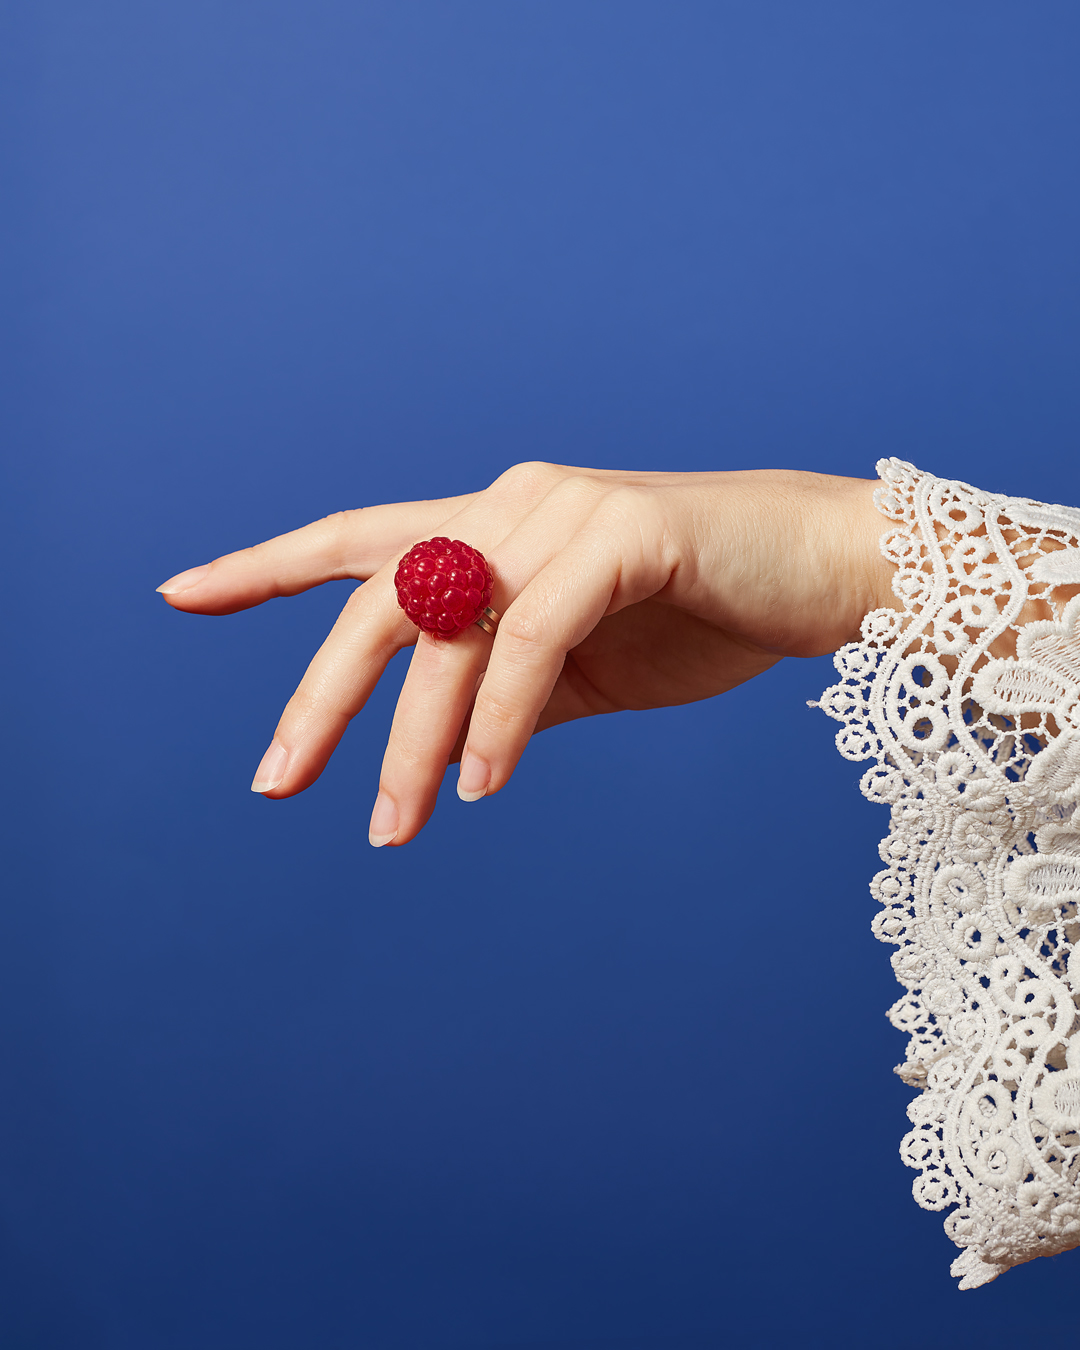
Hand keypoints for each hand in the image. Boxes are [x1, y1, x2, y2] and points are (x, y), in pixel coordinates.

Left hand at [157, 463, 897, 845]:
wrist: (816, 574)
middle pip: (382, 595)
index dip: (266, 566)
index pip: (359, 540)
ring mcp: (563, 511)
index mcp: (493, 526)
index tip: (180, 596)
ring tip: (394, 828)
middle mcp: (511, 503)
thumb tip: (451, 747)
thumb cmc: (698, 611)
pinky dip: (499, 716)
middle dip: (322, 696)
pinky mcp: (624, 533)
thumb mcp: (582, 665)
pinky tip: (480, 783)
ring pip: (452, 628)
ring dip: (414, 738)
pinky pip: (533, 635)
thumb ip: (512, 687)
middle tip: (276, 783)